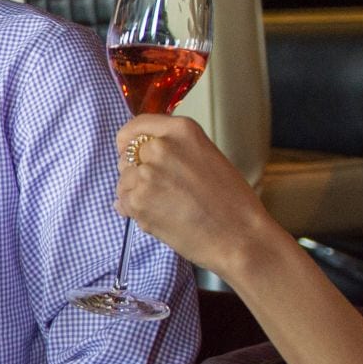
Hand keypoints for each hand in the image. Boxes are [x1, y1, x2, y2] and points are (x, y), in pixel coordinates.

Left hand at [113, 116, 285, 281]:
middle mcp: (161, 146)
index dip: (128, 141)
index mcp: (181, 130)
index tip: (127, 151)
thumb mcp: (206, 156)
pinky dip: (134, 212)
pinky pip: (123, 203)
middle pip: (127, 156)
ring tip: (165, 207)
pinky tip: (160, 218)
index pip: (136, 126)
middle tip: (160, 190)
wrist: (239, 237)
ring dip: (135, 194)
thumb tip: (142, 155)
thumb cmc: (231, 202)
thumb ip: (175, 149)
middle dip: (135, 172)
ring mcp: (147, 174)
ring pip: (123, 181)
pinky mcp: (139, 201)